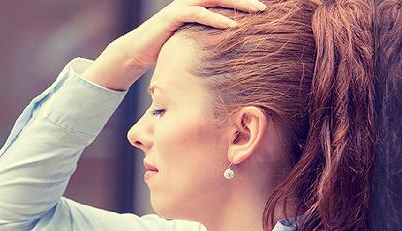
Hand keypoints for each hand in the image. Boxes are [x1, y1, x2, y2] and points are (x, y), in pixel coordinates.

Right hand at [82, 0, 266, 90]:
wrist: (136, 52)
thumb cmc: (164, 50)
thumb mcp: (191, 43)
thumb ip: (208, 40)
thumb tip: (229, 54)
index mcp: (196, 6)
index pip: (223, 0)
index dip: (241, 1)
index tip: (264, 8)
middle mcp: (190, 2)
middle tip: (266, 6)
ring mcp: (181, 7)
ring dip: (237, 4)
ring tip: (257, 10)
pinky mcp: (172, 16)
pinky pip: (197, 13)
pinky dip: (215, 18)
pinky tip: (231, 25)